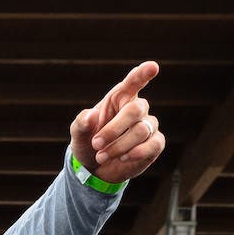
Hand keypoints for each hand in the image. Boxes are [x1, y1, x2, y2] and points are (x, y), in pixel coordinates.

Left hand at [71, 62, 164, 184]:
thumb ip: (81, 123)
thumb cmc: (88, 142)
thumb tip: (91, 116)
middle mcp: (137, 108)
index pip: (133, 82)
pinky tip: (123, 158)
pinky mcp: (155, 143)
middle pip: (135, 110)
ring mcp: (148, 125)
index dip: (143, 74)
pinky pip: (153, 144)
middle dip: (114, 129)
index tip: (152, 66)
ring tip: (101, 156)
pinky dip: (137, 153)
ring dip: (119, 146)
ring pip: (141, 130)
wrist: (95, 167)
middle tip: (96, 144)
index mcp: (119, 97)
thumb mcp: (78, 134)